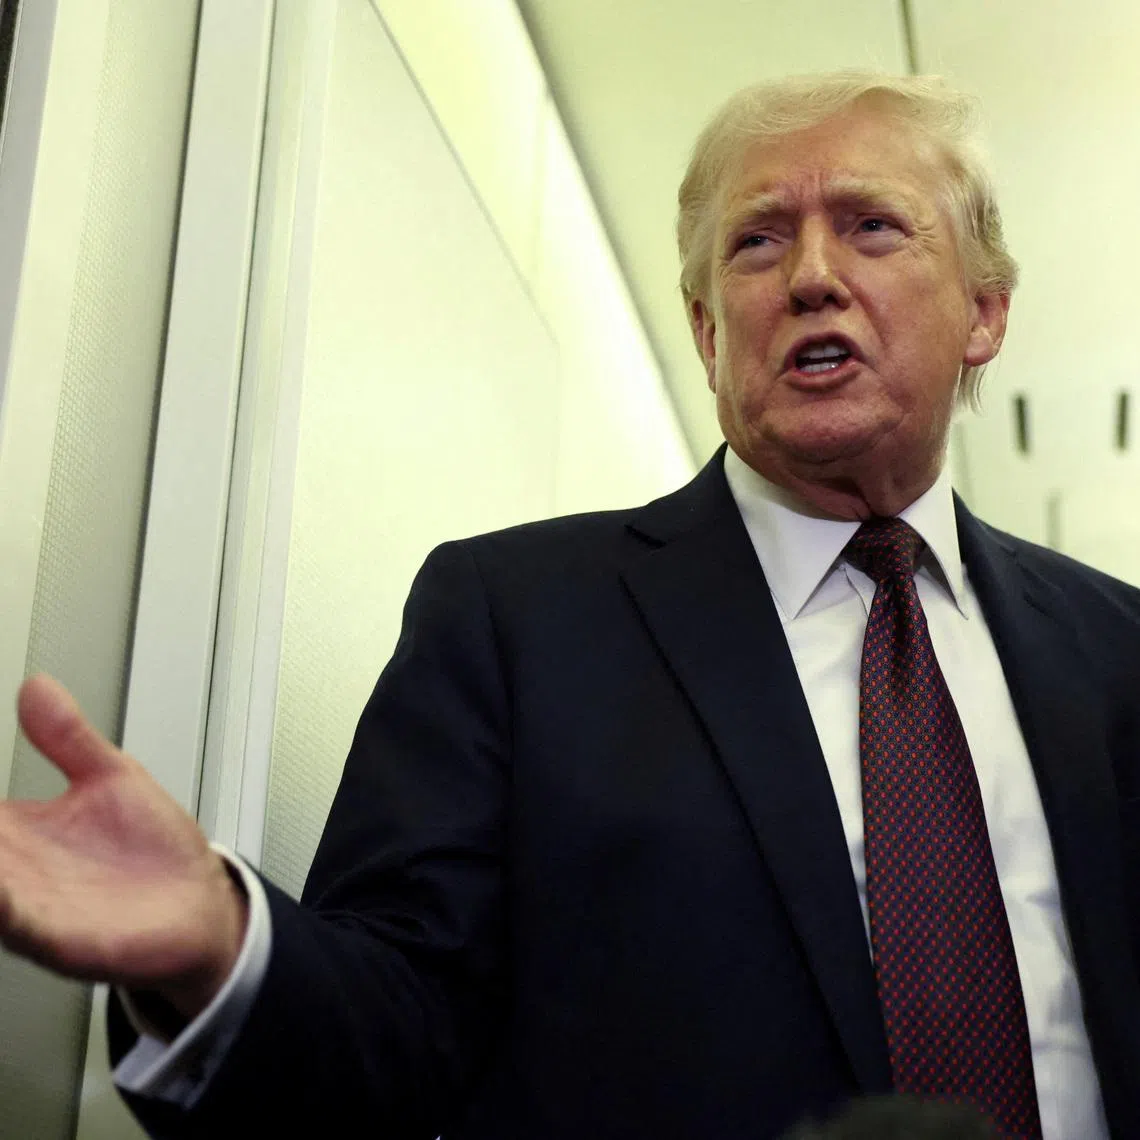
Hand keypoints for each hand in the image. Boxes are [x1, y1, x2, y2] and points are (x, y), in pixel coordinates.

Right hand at [0, 675, 248, 1020]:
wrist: (201, 907)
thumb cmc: (152, 851)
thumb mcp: (111, 777)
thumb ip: (67, 736)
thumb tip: (36, 686)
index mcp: (16, 833)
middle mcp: (12, 874)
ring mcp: (31, 909)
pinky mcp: (61, 940)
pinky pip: (20, 926)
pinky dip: (6, 908)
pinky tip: (1, 890)